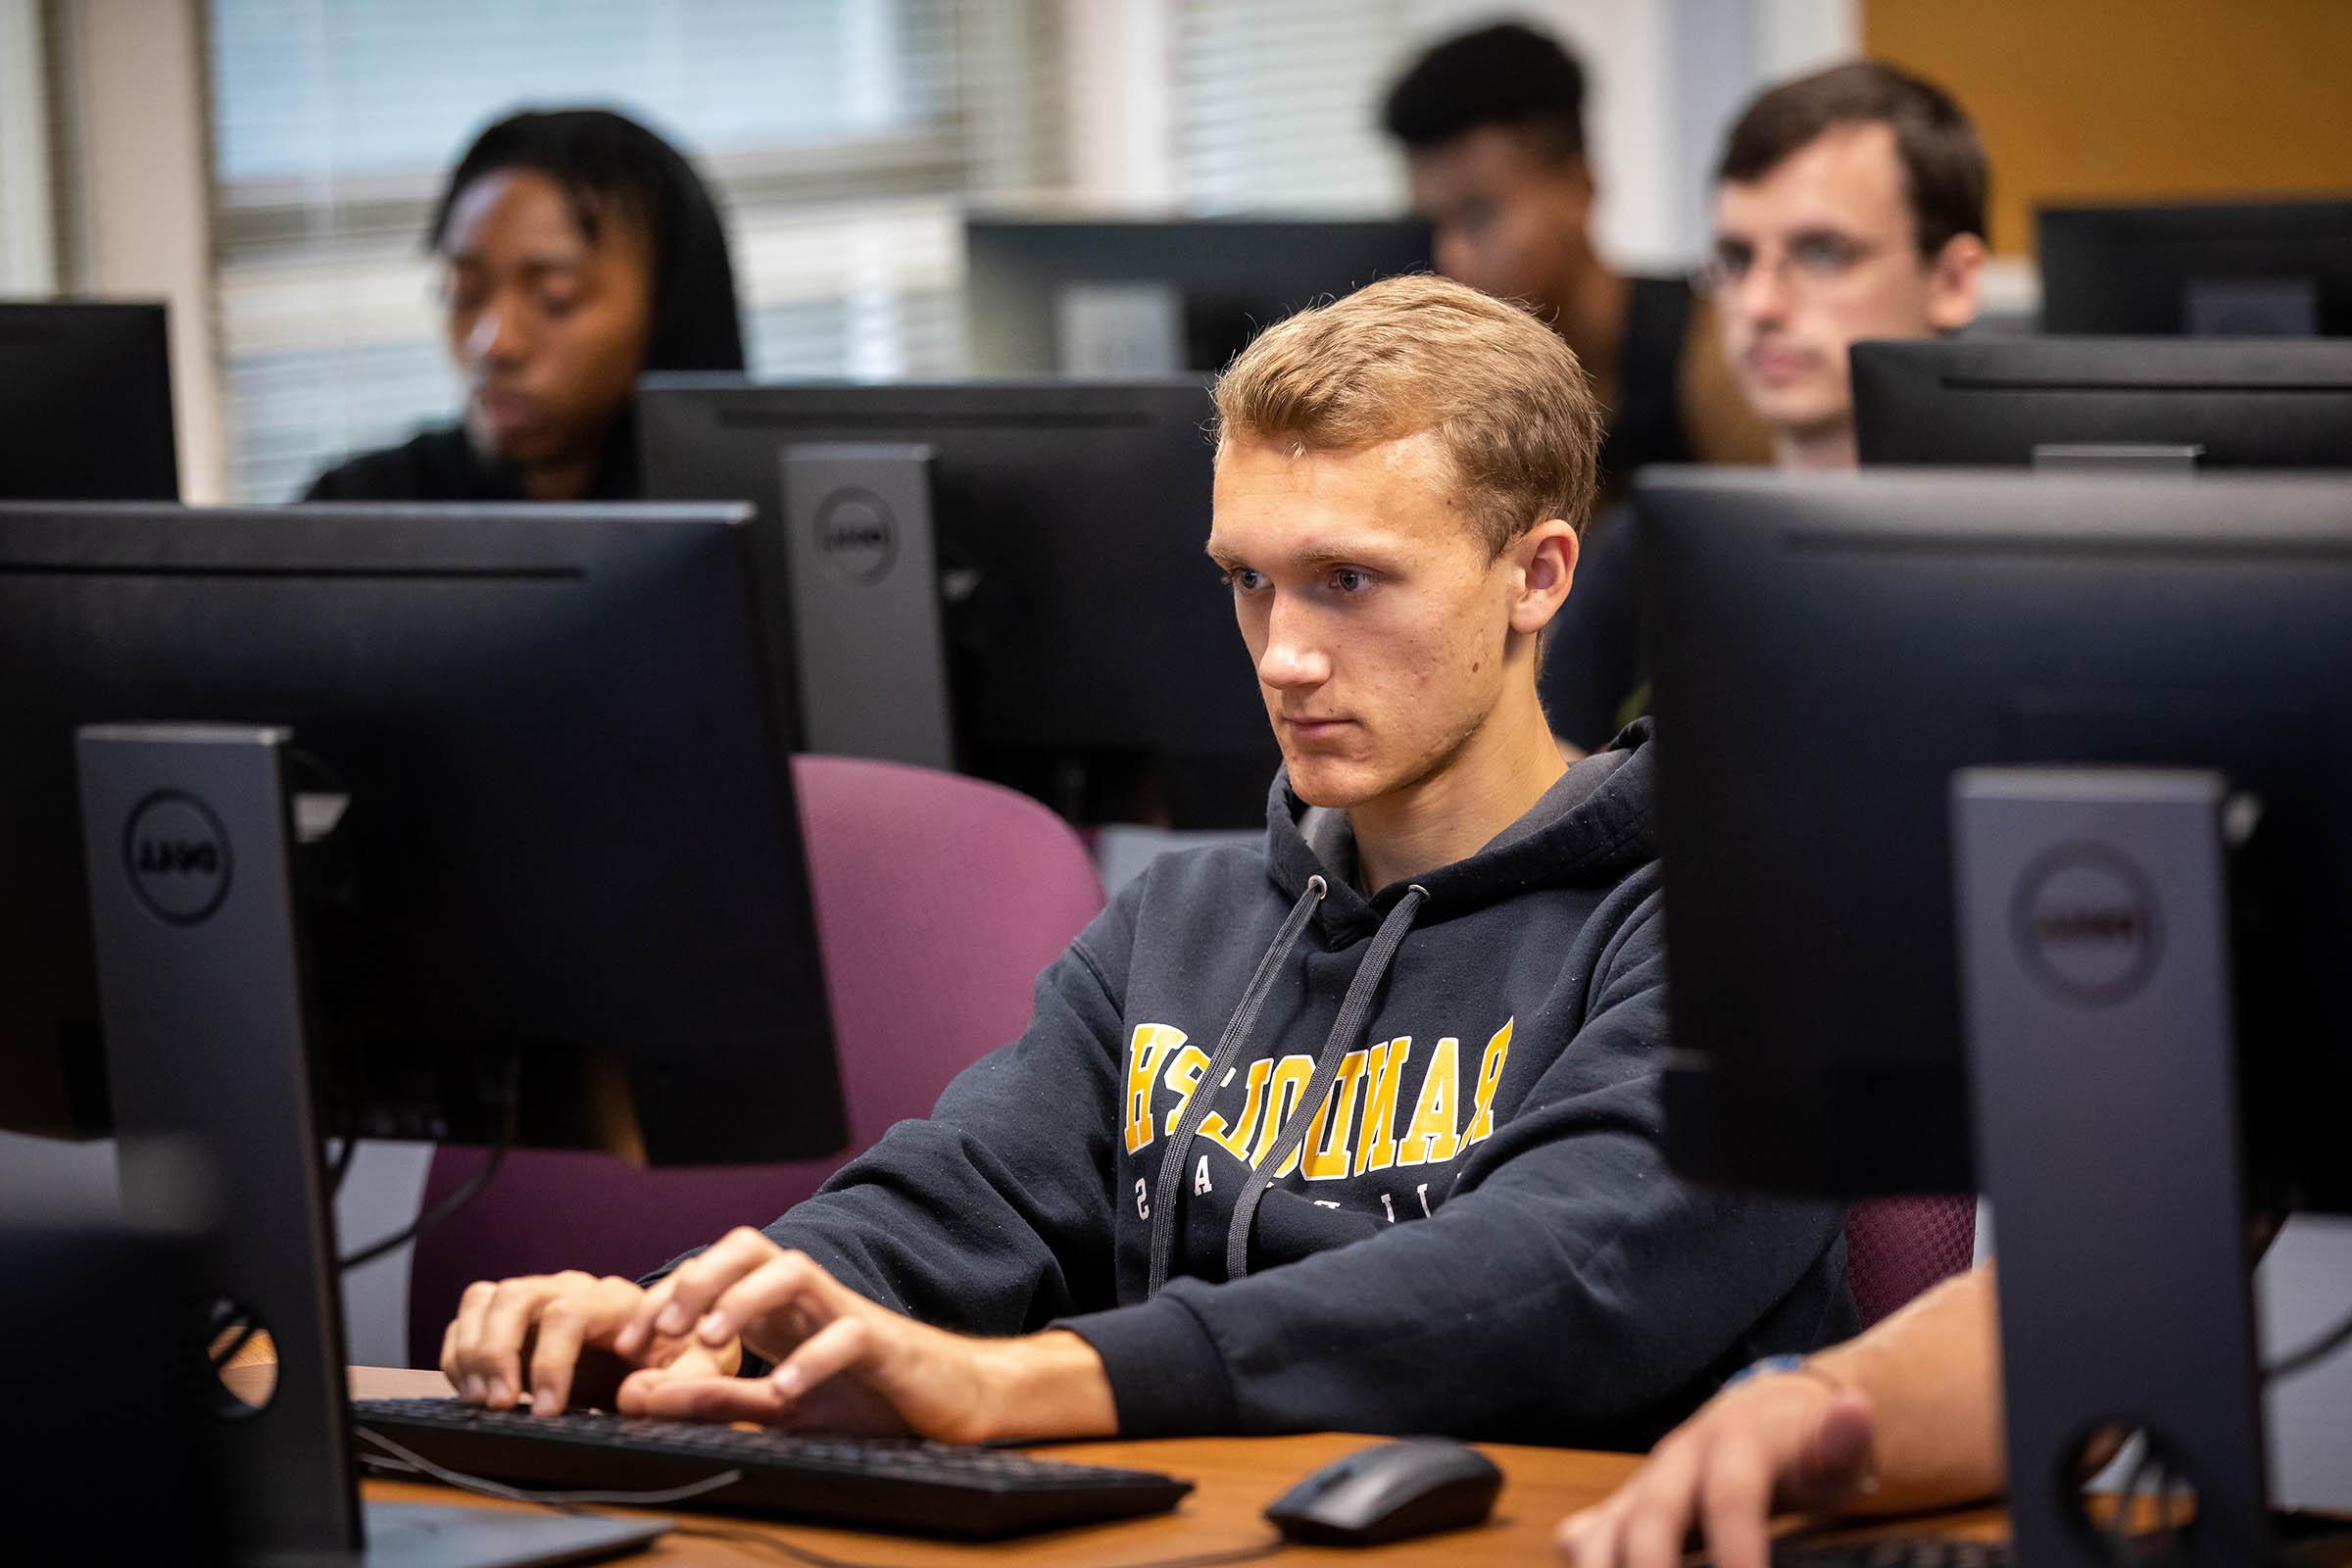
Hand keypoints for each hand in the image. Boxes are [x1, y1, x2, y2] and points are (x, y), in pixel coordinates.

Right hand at [441, 1270, 740, 1416]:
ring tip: (484, 1402)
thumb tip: (636, 1398)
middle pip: (515, 1297)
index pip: (567, 1313)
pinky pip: (468, 1320)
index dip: (550, 1362)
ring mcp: (535, 1299)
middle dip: (498, 1352)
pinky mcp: (510, 1319)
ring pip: (485, 1300)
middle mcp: (568, 1289)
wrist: (666, 1342)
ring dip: (473, 1351)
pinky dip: (459, 1354)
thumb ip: (682, 1379)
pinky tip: (474, 1393)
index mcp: (612, 1299)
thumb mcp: (701, 1363)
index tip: (548, 1411)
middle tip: (500, 1405)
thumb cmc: (682, 1350)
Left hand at [609, 1228, 1114, 1443]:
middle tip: (663, 1330)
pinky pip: (846, 1333)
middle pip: (748, 1247)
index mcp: (779, 1309)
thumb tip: (642, 1394)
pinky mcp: (885, 1341)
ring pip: (793, 1270)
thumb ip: (718, 1399)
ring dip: (744, 1298)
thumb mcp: (779, 1408)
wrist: (955, 1402)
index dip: (665, 1299)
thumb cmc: (870, 1397)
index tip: (626, 1347)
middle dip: (697, 1278)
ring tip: (714, 1341)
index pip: (714, 1274)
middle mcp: (808, 1298)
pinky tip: (785, 1391)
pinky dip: (810, 1359)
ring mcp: (847, 1312)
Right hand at [1554, 1371, 1877, 1567]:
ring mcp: (1639, 1488)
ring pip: (1596, 1535)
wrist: (1759, 1417)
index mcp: (1730, 1442)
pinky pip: (1581, 1541)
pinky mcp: (1618, 1512)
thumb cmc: (1802, 1452)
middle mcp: (1673, 1462)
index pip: (1729, 1498)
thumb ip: (1843, 1441)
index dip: (1740, 1553)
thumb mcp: (1835, 1450)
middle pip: (1648, 1523)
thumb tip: (1856, 1408)